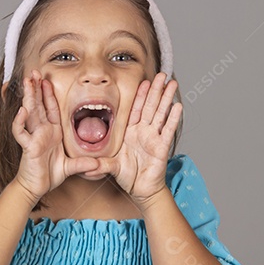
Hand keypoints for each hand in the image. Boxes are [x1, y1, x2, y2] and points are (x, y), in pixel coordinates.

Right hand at [11, 69, 99, 201]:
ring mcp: (33, 138)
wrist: (35, 188)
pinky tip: (22, 111)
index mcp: (51, 132)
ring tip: (27, 82)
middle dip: (35, 88)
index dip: (48, 94)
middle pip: (37, 105)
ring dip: (28, 98)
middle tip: (33, 72)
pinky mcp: (27, 147)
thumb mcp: (70, 167)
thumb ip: (83, 163)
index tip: (46, 80)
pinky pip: (21, 132)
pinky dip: (20, 122)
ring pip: (29, 113)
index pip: (50, 108)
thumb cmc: (48, 175)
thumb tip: (98, 164)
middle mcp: (41, 132)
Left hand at [89, 72, 181, 205]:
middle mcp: (143, 132)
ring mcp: (154, 138)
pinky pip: (168, 130)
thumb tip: (85, 165)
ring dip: (166, 98)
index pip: (136, 109)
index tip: (144, 81)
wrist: (141, 190)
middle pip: (150, 106)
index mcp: (130, 132)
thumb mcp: (110, 166)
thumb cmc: (127, 176)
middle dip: (156, 90)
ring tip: (172, 83)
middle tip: (162, 74)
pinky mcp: (162, 147)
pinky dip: (173, 118)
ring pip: (161, 114)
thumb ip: (100, 163)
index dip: (140, 95)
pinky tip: (178, 106)